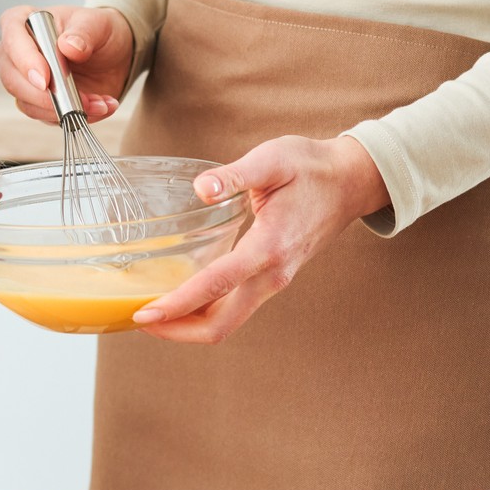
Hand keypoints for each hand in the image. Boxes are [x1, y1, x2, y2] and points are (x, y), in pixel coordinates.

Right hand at [0, 4, 133, 123]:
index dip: (24, 61)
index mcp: (24, 22)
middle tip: (77, 99)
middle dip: (43, 96)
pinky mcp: (39, 103)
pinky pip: (48, 117)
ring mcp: (25, 81)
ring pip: (28, 104)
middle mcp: (17, 53)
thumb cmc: (98, 31)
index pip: (12, 38)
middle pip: (12, 79)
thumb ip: (84, 32)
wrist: (113, 55)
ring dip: (65, 109)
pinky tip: (100, 106)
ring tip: (98, 102)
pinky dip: (76, 116)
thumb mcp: (98, 23)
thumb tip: (68, 46)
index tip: (45, 79)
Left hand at [134, 135, 390, 343]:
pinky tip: (181, 298)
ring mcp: (274, 281)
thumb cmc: (311, 167)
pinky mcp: (271, 279)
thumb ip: (235, 174)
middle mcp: (272, 274)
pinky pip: (234, 309)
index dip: (178, 304)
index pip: (216, 286)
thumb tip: (202, 188)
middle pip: (221, 325)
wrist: (351, 182)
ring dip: (189, 325)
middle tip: (139, 320)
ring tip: (153, 315)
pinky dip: (204, 313)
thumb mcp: (273, 158)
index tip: (146, 313)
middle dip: (177, 330)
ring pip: (227, 322)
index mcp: (269, 247)